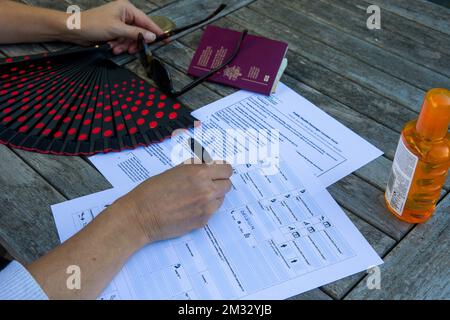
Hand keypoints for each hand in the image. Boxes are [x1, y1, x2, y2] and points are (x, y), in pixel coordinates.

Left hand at [69, 0, 163, 53]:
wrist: (76, 30)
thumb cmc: (93, 24)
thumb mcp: (117, 30)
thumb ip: (136, 33)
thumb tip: (151, 36)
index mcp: (126, 8)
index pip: (146, 21)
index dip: (156, 31)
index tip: (166, 38)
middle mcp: (124, 14)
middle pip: (139, 31)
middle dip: (135, 42)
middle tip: (132, 49)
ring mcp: (119, 22)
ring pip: (131, 38)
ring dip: (125, 45)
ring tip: (117, 48)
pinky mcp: (115, 31)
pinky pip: (124, 40)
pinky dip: (120, 45)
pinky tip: (113, 47)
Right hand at [115, 160, 232, 243]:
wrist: (141, 216)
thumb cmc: (152, 191)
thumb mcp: (175, 171)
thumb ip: (195, 168)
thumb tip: (207, 165)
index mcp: (199, 173)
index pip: (226, 169)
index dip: (221, 170)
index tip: (218, 172)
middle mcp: (207, 190)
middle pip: (227, 184)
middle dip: (219, 183)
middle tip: (207, 184)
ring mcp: (206, 207)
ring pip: (221, 199)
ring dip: (213, 196)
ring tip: (195, 197)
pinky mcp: (203, 221)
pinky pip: (212, 211)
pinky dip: (205, 208)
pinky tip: (190, 207)